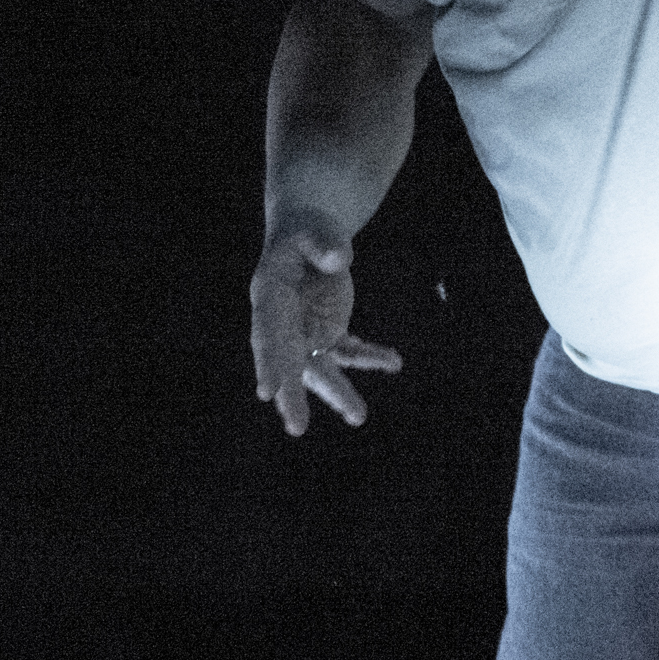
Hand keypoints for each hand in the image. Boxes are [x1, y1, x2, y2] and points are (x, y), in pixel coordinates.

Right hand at [248, 230, 404, 436]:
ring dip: (339, 392)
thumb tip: (338, 260)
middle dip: (293, 395)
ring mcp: (307, 332)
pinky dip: (371, 358)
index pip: (265, 334)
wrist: (312, 237)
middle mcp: (284, 322)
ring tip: (358, 416)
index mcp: (270, 296)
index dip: (266, 362)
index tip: (266, 392)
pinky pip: (350, 352)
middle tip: (297, 428)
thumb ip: (324, 244)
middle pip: (288, 363)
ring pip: (321, 368)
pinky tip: (393, 361)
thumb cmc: (306, 232)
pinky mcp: (330, 333)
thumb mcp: (314, 230)